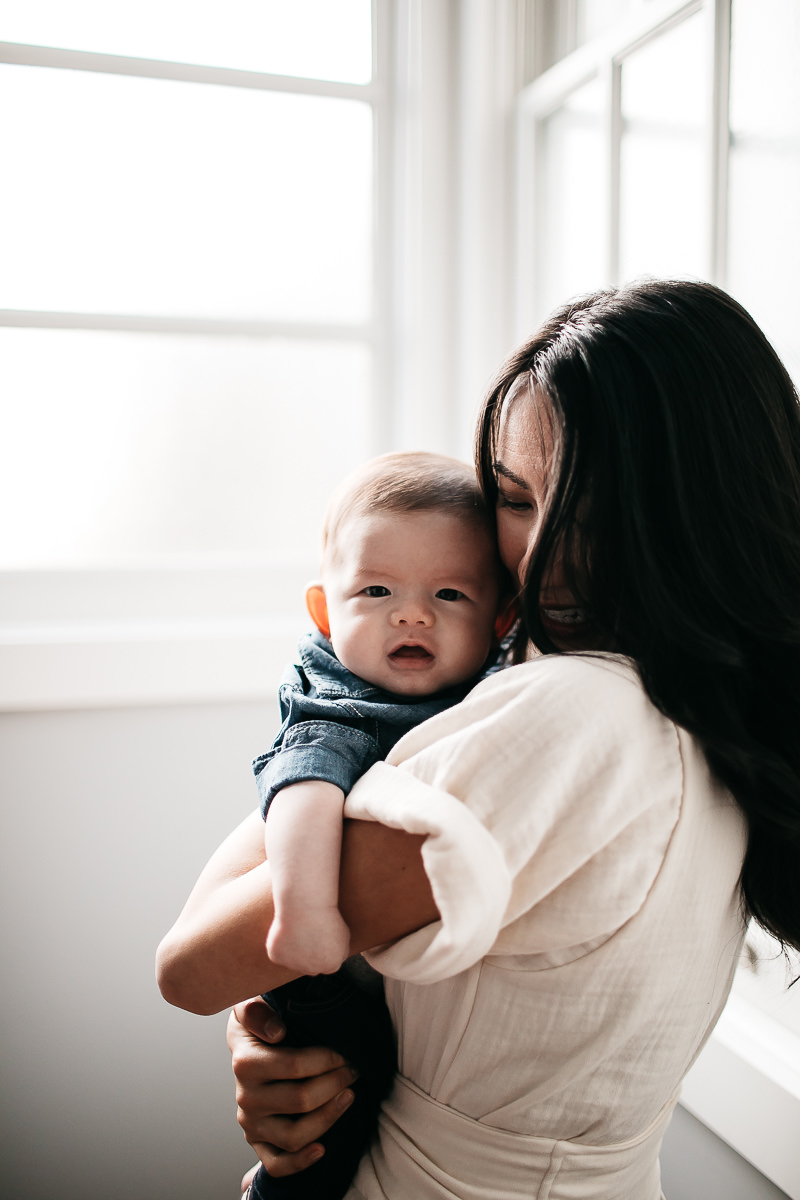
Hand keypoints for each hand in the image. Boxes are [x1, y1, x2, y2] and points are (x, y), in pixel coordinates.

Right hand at [228, 996, 358, 1178]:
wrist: (245, 1048)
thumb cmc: (258, 1024)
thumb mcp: (250, 1003)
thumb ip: (256, 1010)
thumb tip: (277, 1031)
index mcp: (246, 1063)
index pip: (295, 1065)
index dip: (328, 1060)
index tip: (347, 1052)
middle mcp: (246, 1097)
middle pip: (301, 1100)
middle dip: (336, 1084)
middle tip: (354, 1070)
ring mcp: (251, 1123)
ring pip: (294, 1136)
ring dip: (329, 1117)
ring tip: (349, 1096)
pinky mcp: (257, 1142)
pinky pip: (277, 1164)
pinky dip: (301, 1161)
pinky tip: (322, 1148)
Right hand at [266, 904, 350, 975]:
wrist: (306, 904)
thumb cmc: (327, 915)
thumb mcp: (343, 934)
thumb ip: (340, 952)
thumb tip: (332, 958)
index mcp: (331, 966)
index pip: (326, 964)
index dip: (322, 949)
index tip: (319, 934)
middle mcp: (312, 970)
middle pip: (309, 965)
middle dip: (308, 952)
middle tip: (307, 931)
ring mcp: (293, 965)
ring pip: (293, 960)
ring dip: (294, 949)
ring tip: (297, 928)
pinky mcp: (276, 957)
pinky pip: (279, 952)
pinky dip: (280, 943)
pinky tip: (285, 930)